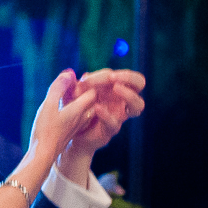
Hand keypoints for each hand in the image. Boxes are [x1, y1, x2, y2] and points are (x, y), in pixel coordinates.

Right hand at [26, 70, 99, 164]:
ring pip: (83, 108)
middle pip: (89, 99)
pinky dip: (73, 108)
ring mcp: (77, 126)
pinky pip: (78, 116)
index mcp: (79, 109)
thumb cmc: (45, 130)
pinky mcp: (70, 132)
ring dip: (78, 100)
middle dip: (83, 90)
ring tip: (66, 93)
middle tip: (70, 83)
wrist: (43, 155)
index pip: (92, 91)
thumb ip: (58, 88)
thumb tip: (69, 73)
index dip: (86, 83)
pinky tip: (63, 107)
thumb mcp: (49, 105)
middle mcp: (82, 118)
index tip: (74, 79)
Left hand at [57, 69, 146, 184]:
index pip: (119, 74)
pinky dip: (106, 115)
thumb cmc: (73, 108)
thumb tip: (78, 74)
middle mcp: (121, 99)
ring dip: (129, 94)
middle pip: (139, 83)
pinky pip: (115, 123)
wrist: (68, 133)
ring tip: (116, 88)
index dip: (104, 74)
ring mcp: (119, 115)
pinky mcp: (111, 129)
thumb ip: (75, 84)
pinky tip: (97, 108)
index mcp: (113, 87)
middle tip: (113, 77)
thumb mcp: (71, 93)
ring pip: (138, 105)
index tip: (85, 79)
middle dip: (129, 77)